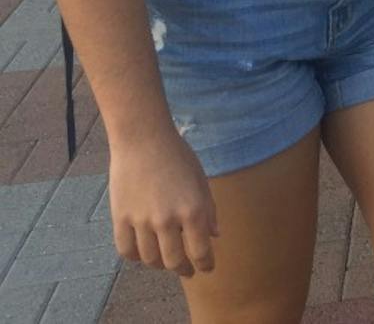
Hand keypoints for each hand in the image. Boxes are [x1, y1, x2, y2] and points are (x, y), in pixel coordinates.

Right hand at [109, 130, 218, 277]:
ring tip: (166, 261)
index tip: (207, 268)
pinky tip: (143, 252)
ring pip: (150, 259)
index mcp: (193, 210)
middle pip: (174, 262)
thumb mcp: (201, 180)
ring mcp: (141, 221)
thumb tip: (215, 235)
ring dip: (160, 264)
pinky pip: (127, 250)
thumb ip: (209, 209)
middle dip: (184, 270)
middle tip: (188, 271)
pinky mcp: (120, 219)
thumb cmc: (177, 156)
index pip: (201, 251)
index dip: (205, 264)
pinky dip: (136, 257)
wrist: (143, 139)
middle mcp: (167, 220)